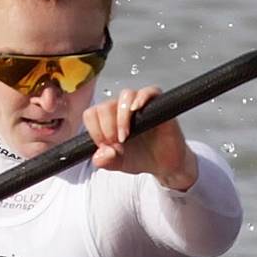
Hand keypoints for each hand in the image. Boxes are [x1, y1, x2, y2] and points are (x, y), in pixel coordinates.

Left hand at [83, 86, 197, 190]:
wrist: (164, 164)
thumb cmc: (141, 158)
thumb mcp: (118, 164)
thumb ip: (104, 161)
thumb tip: (99, 155)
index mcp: (109, 120)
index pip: (91, 114)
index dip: (94, 130)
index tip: (104, 144)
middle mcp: (122, 109)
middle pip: (106, 105)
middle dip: (107, 127)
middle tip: (117, 143)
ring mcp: (140, 105)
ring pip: (125, 96)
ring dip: (122, 117)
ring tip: (126, 135)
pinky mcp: (158, 104)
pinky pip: (149, 91)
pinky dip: (141, 98)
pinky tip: (137, 110)